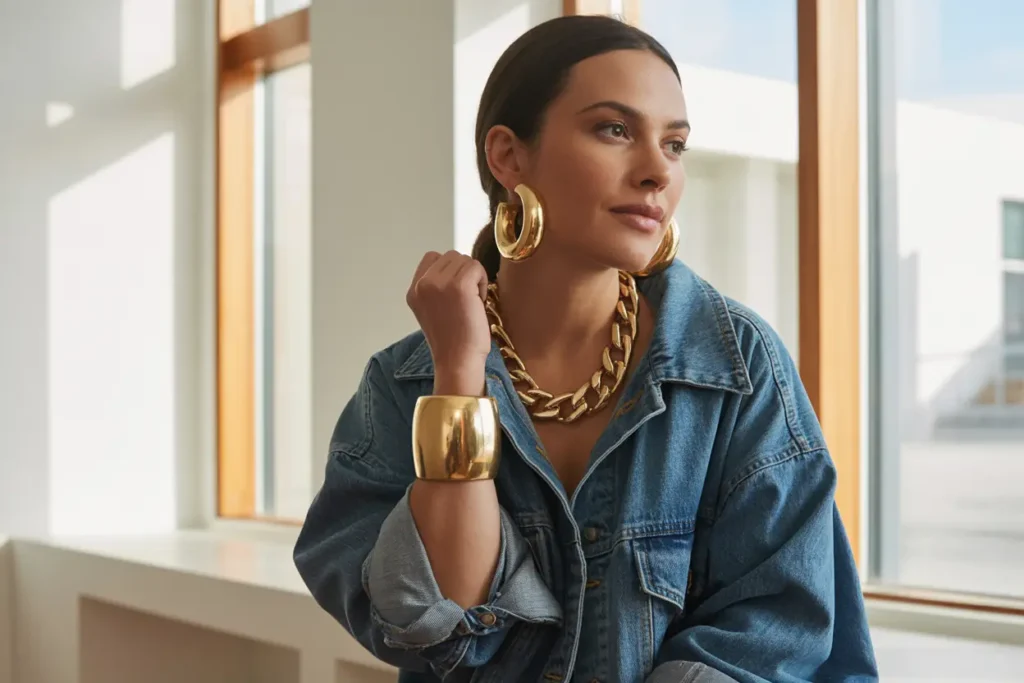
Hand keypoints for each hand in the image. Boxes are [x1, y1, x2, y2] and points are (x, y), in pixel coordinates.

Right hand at [406, 251, 491, 394]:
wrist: (457, 361)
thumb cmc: (452, 341)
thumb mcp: (432, 310)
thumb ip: (436, 287)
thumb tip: (458, 267)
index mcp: (413, 290)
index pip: (432, 257)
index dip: (450, 270)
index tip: (456, 293)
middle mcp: (422, 284)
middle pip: (451, 256)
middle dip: (464, 273)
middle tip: (467, 300)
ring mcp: (439, 283)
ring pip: (465, 260)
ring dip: (474, 277)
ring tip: (472, 302)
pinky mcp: (459, 285)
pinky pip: (477, 267)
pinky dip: (482, 282)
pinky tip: (479, 302)